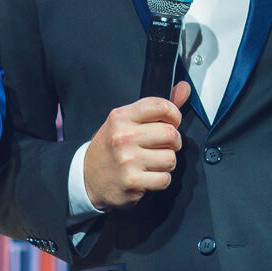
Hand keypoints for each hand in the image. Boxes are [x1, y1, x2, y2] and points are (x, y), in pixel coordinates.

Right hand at [83, 81, 190, 209]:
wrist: (87, 178)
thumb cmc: (109, 148)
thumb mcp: (125, 122)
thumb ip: (155, 108)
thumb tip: (184, 88)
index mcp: (121, 117)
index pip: (160, 106)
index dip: (174, 115)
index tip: (172, 122)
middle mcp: (123, 137)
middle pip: (170, 134)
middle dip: (173, 142)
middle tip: (163, 146)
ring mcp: (127, 160)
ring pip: (170, 158)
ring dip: (166, 163)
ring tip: (152, 162)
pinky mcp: (132, 182)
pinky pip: (164, 179)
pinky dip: (161, 180)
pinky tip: (148, 176)